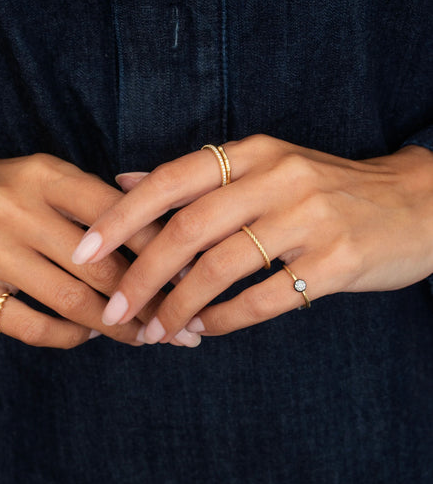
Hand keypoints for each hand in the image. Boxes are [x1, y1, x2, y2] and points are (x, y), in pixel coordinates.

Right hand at [0, 139, 193, 347]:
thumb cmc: (2, 189)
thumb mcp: (46, 176)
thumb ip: (95, 202)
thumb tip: (162, 241)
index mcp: (44, 176)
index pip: (118, 214)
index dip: (160, 250)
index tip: (190, 276)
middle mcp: (15, 210)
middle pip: (100, 266)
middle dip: (148, 300)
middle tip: (178, 322)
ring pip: (71, 301)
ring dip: (118, 326)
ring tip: (146, 337)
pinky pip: (31, 327)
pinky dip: (69, 337)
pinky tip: (89, 335)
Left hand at [70, 134, 432, 342]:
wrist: (414, 204)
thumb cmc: (325, 189)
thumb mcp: (263, 167)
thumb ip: (195, 176)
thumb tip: (122, 182)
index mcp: (253, 152)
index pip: (170, 180)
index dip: (120, 218)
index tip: (83, 252)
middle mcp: (279, 178)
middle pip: (188, 230)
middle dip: (141, 276)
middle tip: (114, 312)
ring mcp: (311, 219)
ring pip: (221, 268)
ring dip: (179, 307)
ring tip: (155, 331)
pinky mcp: (337, 261)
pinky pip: (265, 299)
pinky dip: (226, 320)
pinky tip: (207, 330)